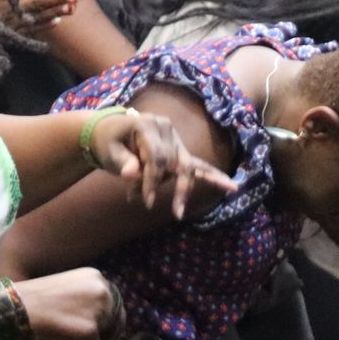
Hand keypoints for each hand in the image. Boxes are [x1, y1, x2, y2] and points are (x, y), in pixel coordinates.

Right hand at [18, 268, 124, 339]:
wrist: (19, 308)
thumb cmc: (36, 300)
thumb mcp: (67, 288)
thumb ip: (86, 300)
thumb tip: (99, 323)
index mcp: (96, 277)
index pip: (113, 303)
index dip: (106, 320)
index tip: (98, 330)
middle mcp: (103, 290)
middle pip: (115, 321)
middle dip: (103, 335)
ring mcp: (99, 311)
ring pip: (104, 337)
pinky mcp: (91, 330)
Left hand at [85, 108, 235, 217]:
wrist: (107, 132)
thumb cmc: (106, 142)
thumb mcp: (107, 151)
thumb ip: (121, 162)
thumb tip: (132, 173)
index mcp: (147, 126)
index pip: (155, 158)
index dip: (151, 182)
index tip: (145, 202)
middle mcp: (166, 130)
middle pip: (177, 162)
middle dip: (178, 188)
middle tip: (176, 213)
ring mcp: (174, 141)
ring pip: (191, 164)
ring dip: (209, 179)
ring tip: (232, 187)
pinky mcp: (177, 151)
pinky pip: (196, 165)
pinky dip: (211, 175)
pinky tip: (231, 185)